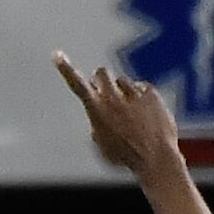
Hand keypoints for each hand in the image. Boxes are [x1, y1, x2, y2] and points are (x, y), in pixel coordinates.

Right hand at [54, 52, 180, 175]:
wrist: (155, 159)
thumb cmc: (127, 157)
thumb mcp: (102, 145)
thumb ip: (97, 125)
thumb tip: (97, 118)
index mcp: (96, 111)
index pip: (77, 85)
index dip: (66, 69)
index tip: (58, 55)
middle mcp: (112, 98)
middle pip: (101, 73)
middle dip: (103, 80)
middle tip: (109, 93)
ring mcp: (132, 94)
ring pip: (123, 80)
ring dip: (124, 91)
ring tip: (133, 113)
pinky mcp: (150, 93)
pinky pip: (143, 87)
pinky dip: (143, 97)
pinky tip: (147, 114)